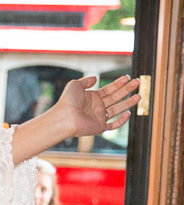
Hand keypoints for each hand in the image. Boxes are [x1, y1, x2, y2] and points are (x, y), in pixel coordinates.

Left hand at [12, 75, 141, 164]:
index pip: (109, 89)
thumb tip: (95, 78)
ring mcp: (98, 117)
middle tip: (137, 82)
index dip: (118, 83)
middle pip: (115, 97)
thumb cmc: (68, 101)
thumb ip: (86, 80)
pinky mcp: (99, 127)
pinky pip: (113, 125)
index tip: (128, 77)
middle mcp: (96, 107)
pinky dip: (121, 120)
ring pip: (117, 109)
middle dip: (127, 89)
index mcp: (91, 97)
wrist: (65, 117)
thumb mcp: (75, 85)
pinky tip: (128, 113)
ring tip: (139, 95)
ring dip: (128, 102)